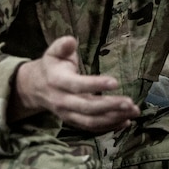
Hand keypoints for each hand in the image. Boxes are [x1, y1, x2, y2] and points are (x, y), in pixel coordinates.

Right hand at [12, 36, 139, 131]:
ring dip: (114, 118)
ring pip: (91, 121)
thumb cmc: (52, 66)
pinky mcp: (74, 122)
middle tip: (130, 102)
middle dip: (110, 106)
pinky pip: (92, 128)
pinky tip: (126, 122)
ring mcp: (67, 114)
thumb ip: (62, 46)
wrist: (35, 87)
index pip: (77, 85)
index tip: (116, 82)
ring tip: (133, 112)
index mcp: (57, 81)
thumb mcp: (53, 52)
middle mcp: (62, 101)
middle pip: (87, 107)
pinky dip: (109, 127)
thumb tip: (71, 40)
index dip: (95, 85)